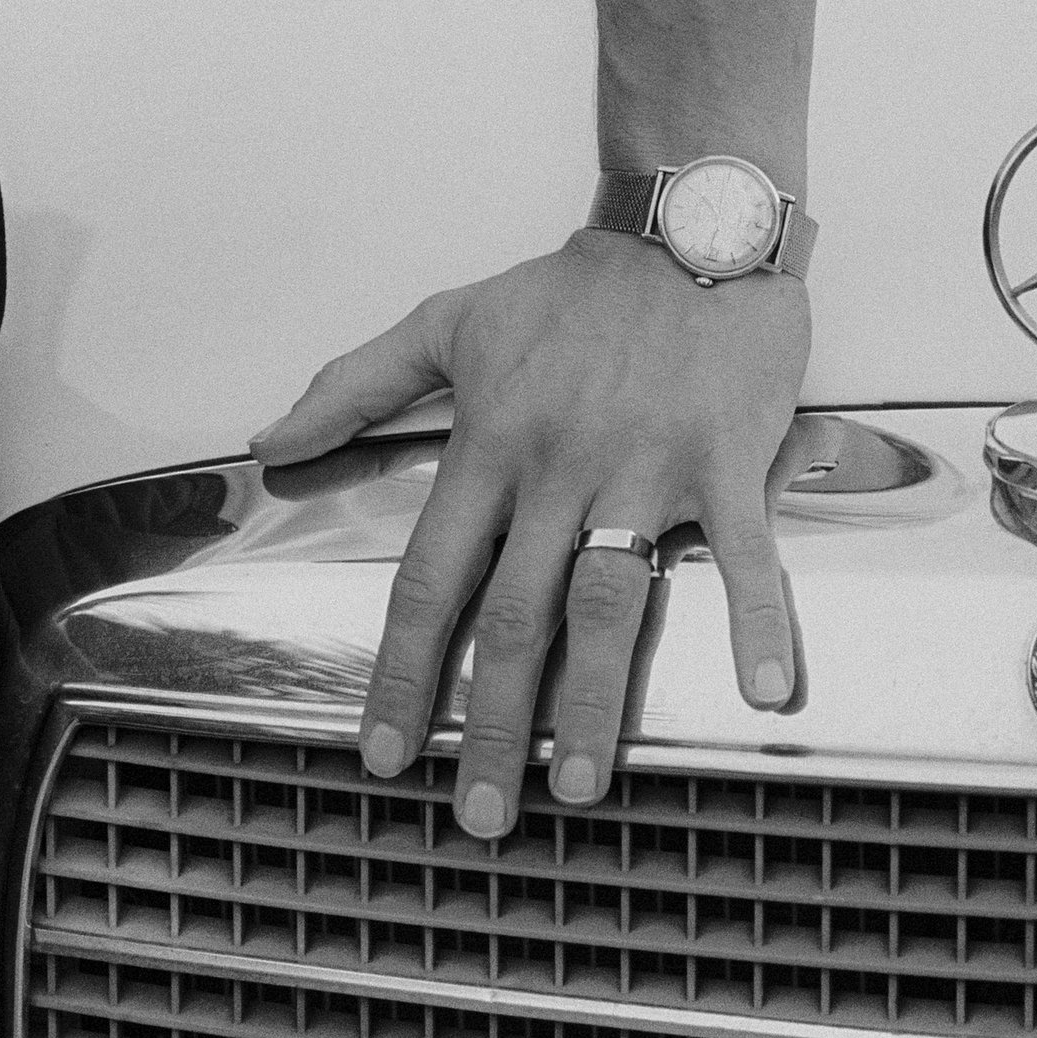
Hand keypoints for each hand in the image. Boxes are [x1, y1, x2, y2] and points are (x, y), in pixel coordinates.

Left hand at [247, 227, 808, 835]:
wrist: (688, 223)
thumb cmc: (577, 285)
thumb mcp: (450, 320)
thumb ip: (355, 384)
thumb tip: (273, 441)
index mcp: (491, 443)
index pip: (430, 580)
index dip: (402, 673)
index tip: (385, 751)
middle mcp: (559, 467)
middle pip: (512, 616)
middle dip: (491, 724)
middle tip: (480, 814)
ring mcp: (645, 468)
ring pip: (608, 601)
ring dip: (595, 701)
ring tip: (584, 784)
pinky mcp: (725, 459)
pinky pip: (744, 553)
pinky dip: (757, 621)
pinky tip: (763, 692)